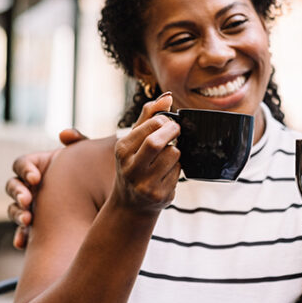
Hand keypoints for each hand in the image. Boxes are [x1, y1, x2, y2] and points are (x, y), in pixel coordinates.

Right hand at [7, 128, 87, 249]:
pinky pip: (22, 232)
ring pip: (14, 209)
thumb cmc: (92, 172)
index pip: (21, 164)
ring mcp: (30, 206)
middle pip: (13, 186)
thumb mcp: (88, 155)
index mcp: (38, 166)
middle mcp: (30, 186)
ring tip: (27, 220)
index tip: (36, 178)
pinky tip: (22, 243)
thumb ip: (79, 141)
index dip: (25, 169)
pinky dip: (21, 237)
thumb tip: (64, 134)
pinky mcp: (36, 226)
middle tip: (27, 201)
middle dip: (18, 193)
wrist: (101, 199)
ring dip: (17, 214)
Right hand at [111, 92, 181, 214]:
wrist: (131, 204)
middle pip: (158, 142)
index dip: (166, 121)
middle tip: (176, 131)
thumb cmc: (133, 165)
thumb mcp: (133, 141)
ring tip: (166, 156)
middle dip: (173, 132)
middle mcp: (131, 168)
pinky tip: (166, 173)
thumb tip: (167, 98)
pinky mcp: (161, 196)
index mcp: (122, 150)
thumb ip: (148, 117)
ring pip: (174, 155)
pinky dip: (177, 168)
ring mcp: (146, 184)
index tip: (168, 122)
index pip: (151, 126)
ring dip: (176, 152)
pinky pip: (179, 172)